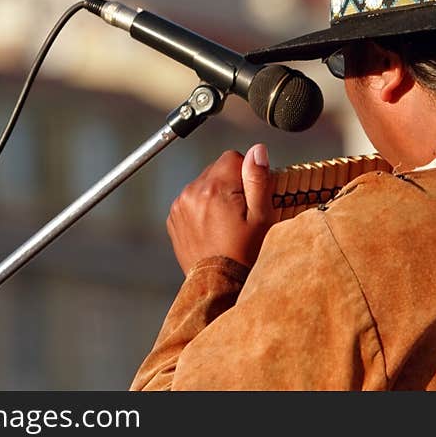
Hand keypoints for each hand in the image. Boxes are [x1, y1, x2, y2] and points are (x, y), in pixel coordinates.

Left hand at [166, 143, 274, 274]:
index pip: (232, 157)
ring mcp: (180, 206)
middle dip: (231, 184)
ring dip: (216, 196)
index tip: (250, 197)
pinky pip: (192, 200)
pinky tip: (213, 229)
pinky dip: (202, 209)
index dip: (246, 174)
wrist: (219, 286)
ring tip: (226, 224)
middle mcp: (192, 193)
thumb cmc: (244, 255)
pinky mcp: (174, 218)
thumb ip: (258, 179)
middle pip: (217, 170)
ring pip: (204, 184)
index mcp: (214, 188)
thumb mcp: (261, 217)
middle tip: (240, 213)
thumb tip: (256, 150)